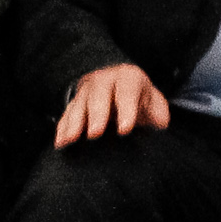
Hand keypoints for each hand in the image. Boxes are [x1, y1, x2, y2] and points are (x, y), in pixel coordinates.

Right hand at [56, 61, 170, 148]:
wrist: (120, 85)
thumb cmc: (140, 99)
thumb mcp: (154, 102)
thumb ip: (159, 113)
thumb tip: (160, 124)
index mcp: (128, 78)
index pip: (127, 91)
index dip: (126, 110)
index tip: (124, 130)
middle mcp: (105, 80)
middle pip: (98, 95)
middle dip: (96, 115)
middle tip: (95, 134)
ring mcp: (87, 91)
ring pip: (79, 104)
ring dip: (74, 123)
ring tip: (70, 141)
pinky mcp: (75, 103)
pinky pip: (66, 114)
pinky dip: (62, 128)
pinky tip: (60, 143)